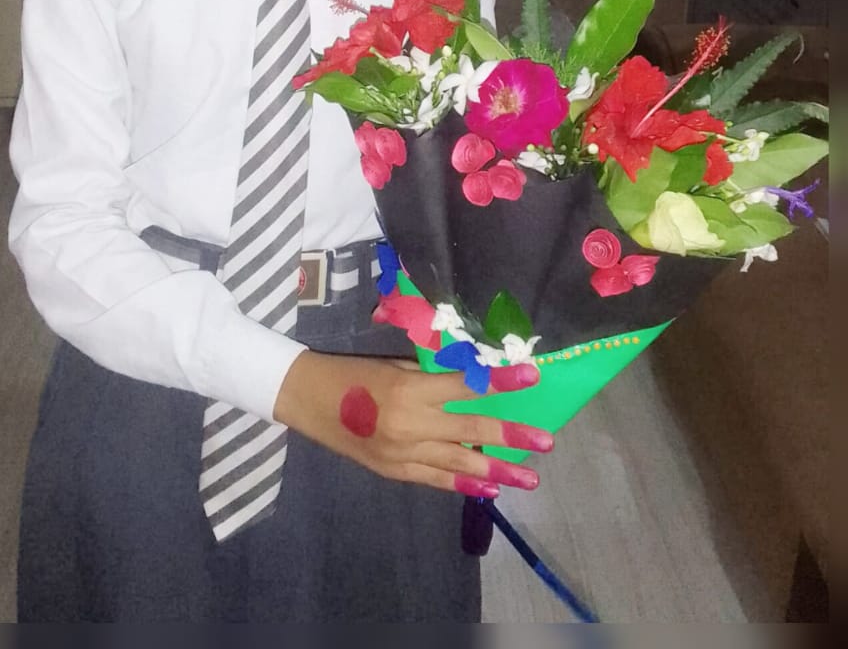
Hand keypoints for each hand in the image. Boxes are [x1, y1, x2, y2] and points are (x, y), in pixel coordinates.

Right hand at [273, 351, 552, 497]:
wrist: (306, 399)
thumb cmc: (352, 372)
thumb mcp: (394, 364)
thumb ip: (431, 375)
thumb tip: (472, 381)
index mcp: (410, 388)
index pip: (466, 385)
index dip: (500, 382)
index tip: (531, 377)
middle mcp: (411, 423)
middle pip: (470, 428)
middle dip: (511, 436)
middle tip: (545, 441)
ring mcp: (403, 452)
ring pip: (459, 462)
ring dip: (496, 469)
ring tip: (528, 477)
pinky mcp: (394, 471)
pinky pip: (435, 480)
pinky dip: (463, 484)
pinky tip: (488, 488)